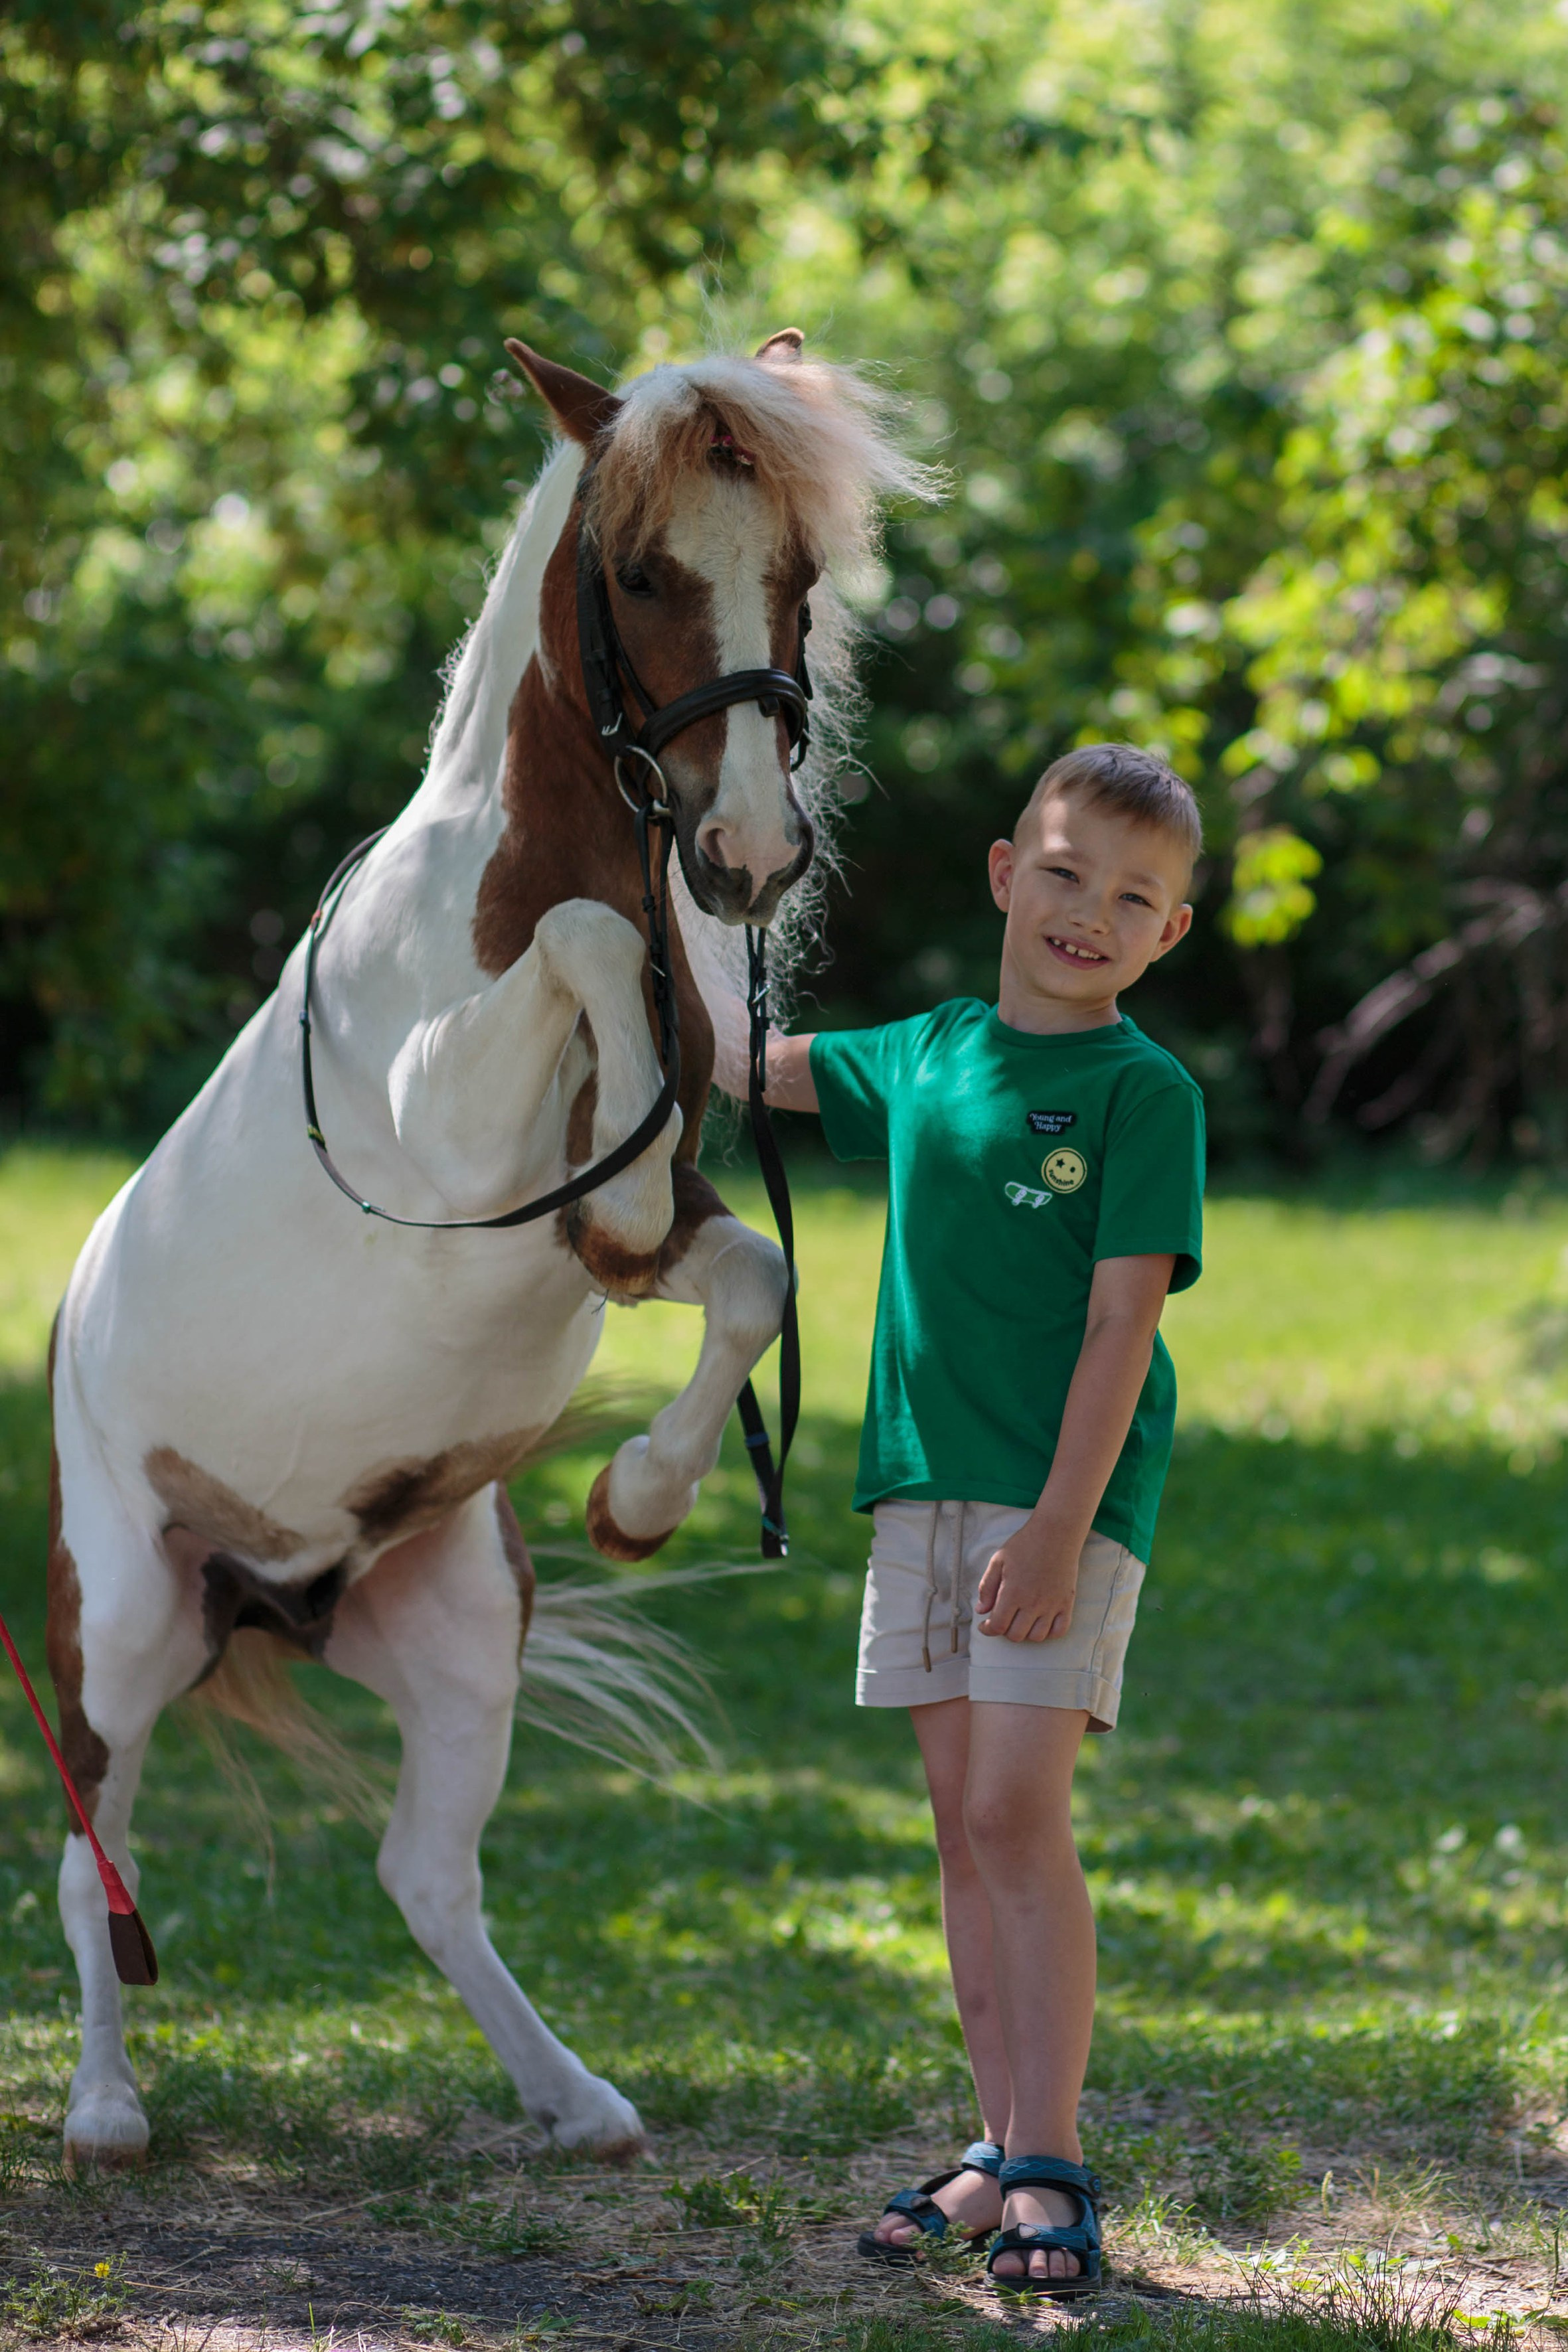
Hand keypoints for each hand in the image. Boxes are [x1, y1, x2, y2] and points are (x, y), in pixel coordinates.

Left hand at [975, 1519, 1079, 1642]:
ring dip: (1026, 1633)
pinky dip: (1049, 1633)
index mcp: (1013, 1592)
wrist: (1056, 1533)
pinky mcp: (1067, 1603)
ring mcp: (1052, 1605)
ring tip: (1021, 1620)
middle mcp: (1033, 1603)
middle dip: (1005, 1630)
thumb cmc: (1024, 1544)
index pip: (998, 1626)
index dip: (988, 1630)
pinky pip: (1060, 1631)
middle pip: (1016, 1635)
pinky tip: (1040, 1622)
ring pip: (1037, 1637)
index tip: (985, 1626)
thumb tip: (981, 1611)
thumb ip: (986, 1587)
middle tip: (1003, 1619)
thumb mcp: (998, 1561)